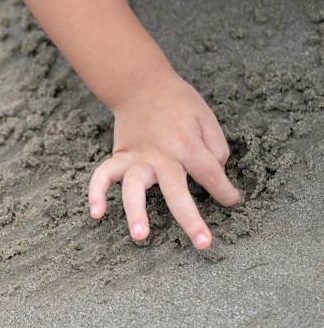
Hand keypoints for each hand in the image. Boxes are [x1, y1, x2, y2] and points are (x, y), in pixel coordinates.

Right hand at [88, 69, 241, 249]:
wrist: (141, 83)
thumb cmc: (178, 102)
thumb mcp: (206, 116)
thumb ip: (216, 147)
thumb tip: (214, 175)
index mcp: (187, 144)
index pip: (211, 176)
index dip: (226, 193)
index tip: (233, 202)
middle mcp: (162, 154)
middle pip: (176, 191)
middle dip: (191, 219)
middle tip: (204, 244)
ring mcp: (137, 157)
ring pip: (134, 187)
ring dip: (135, 211)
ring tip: (140, 236)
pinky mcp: (120, 157)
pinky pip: (102, 175)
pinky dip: (96, 193)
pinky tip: (96, 213)